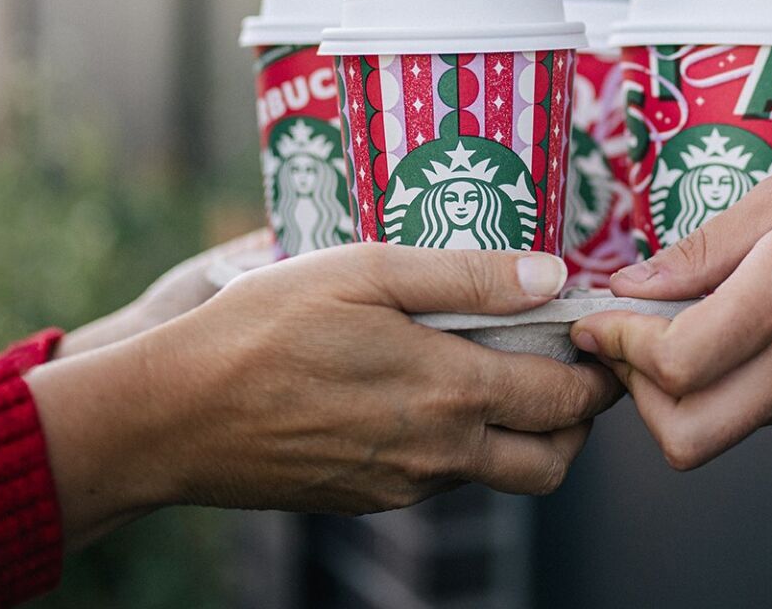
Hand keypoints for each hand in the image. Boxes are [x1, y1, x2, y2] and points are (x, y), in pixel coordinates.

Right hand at [27, 245, 620, 547]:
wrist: (170, 417)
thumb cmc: (262, 327)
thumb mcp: (365, 270)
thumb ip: (466, 275)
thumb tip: (552, 276)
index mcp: (451, 392)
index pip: (569, 401)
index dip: (600, 372)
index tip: (600, 338)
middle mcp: (439, 454)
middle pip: (552, 460)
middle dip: (576, 418)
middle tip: (564, 363)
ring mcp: (402, 485)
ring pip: (497, 475)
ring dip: (517, 434)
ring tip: (494, 370)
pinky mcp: (366, 499)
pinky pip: (439, 480)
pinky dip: (457, 445)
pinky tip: (423, 392)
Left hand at [570, 154, 771, 469]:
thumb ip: (702, 247)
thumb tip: (631, 284)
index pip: (677, 363)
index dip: (619, 347)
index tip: (599, 319)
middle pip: (687, 434)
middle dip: (635, 396)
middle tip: (625, 344)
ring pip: (719, 432)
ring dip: (674, 396)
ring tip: (670, 334)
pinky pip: (757, 416)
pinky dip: (720, 389)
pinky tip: (723, 339)